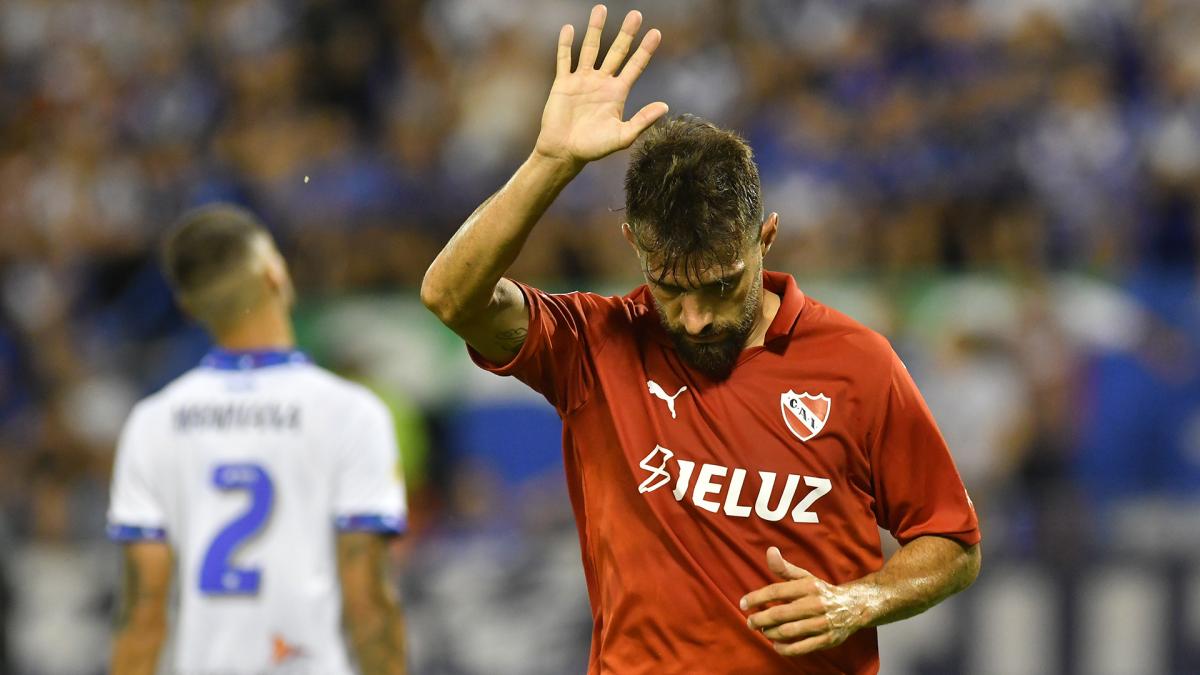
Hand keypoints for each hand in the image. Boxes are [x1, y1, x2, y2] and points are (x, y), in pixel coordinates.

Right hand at [534, 5, 668, 167]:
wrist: (564, 152)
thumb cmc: (593, 148)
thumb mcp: (622, 136)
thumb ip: (642, 120)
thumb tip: (665, 106)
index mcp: (617, 93)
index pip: (635, 66)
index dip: (645, 50)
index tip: (656, 32)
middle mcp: (602, 83)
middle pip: (617, 52)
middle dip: (626, 33)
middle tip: (636, 14)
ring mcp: (582, 81)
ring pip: (591, 49)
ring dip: (596, 30)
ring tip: (601, 8)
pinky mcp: (563, 83)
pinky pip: (565, 59)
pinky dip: (566, 44)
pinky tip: (569, 28)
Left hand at [740, 547, 866, 656]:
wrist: (854, 606)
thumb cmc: (822, 591)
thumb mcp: (805, 576)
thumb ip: (784, 568)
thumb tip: (770, 551)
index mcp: (808, 586)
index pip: (776, 591)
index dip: (756, 597)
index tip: (743, 603)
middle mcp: (815, 604)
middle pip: (780, 613)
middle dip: (760, 619)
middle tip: (750, 622)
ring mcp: (822, 623)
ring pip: (789, 631)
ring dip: (771, 633)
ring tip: (763, 631)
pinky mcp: (827, 639)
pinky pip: (802, 647)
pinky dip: (786, 648)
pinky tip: (776, 645)